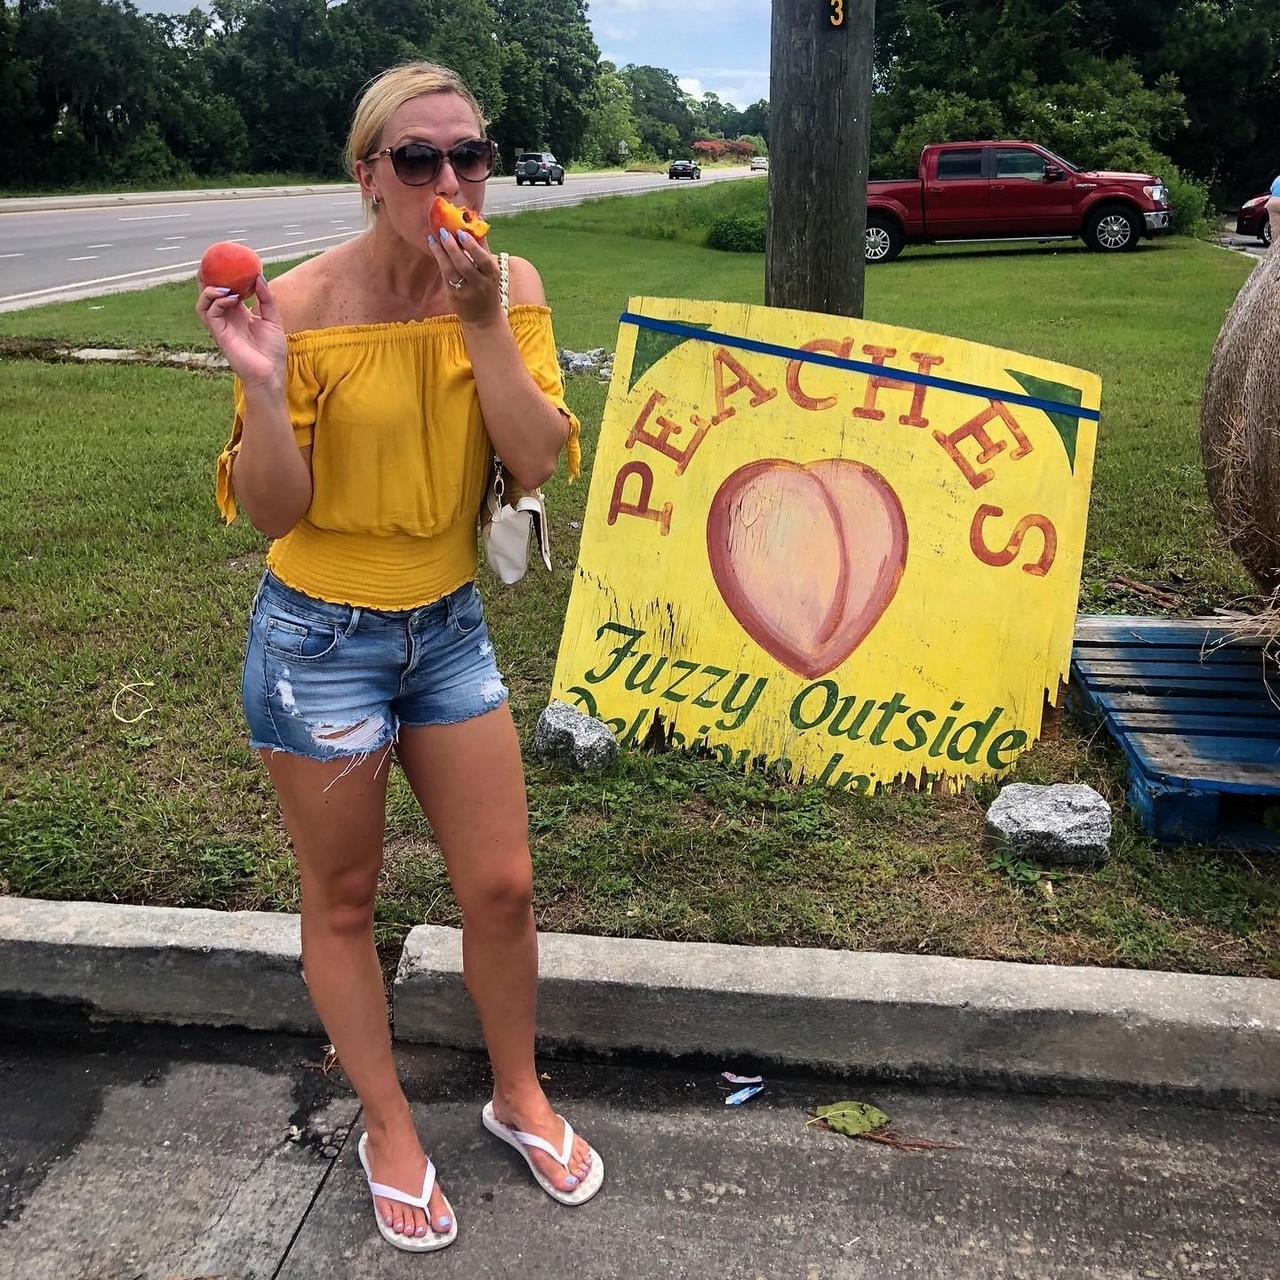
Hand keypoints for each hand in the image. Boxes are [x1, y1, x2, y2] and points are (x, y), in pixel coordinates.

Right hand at [195, 273, 285, 389]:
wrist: (270, 373)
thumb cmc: (272, 351)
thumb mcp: (274, 319)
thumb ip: (267, 298)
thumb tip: (260, 277)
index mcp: (239, 313)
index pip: (225, 290)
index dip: (223, 276)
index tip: (228, 261)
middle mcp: (227, 318)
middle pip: (208, 293)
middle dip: (207, 277)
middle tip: (213, 263)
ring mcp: (221, 326)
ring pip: (203, 302)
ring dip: (210, 290)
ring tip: (224, 285)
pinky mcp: (219, 334)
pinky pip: (209, 313)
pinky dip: (216, 302)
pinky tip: (229, 298)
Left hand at [428, 228, 501, 322]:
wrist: (484, 319)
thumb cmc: (487, 288)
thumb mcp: (490, 270)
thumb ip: (482, 248)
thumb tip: (478, 219)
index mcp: (492, 275)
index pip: (483, 259)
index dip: (472, 246)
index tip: (461, 233)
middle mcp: (480, 284)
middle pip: (465, 264)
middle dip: (453, 247)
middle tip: (443, 232)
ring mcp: (467, 292)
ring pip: (452, 270)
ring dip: (441, 253)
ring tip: (433, 239)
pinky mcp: (455, 296)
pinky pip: (446, 276)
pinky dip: (439, 261)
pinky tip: (434, 249)